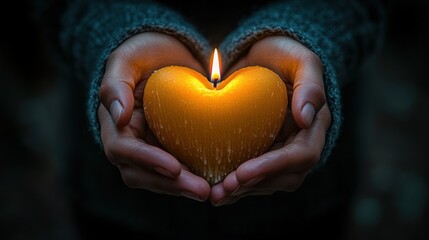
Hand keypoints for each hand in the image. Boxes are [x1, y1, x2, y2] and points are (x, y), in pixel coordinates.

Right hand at [97, 32, 210, 200]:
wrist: (168, 55)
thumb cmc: (145, 53)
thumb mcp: (127, 59)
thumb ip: (116, 84)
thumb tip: (118, 116)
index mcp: (114, 124)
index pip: (123, 150)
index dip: (147, 160)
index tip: (174, 166)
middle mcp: (129, 143)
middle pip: (141, 174)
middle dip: (170, 185)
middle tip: (202, 191)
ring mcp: (150, 149)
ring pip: (160, 179)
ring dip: (184, 188)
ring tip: (213, 191)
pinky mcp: (171, 150)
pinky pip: (179, 171)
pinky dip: (194, 177)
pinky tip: (217, 180)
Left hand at [210, 36, 331, 205]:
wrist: (263, 56)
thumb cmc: (283, 54)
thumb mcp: (300, 60)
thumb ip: (310, 84)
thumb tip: (307, 117)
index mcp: (314, 126)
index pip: (301, 156)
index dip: (273, 167)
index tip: (242, 172)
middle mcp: (301, 143)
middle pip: (285, 177)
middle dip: (254, 186)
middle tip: (222, 190)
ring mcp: (282, 150)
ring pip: (268, 183)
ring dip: (242, 192)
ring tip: (214, 195)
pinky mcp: (263, 152)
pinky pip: (254, 176)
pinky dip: (236, 185)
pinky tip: (215, 188)